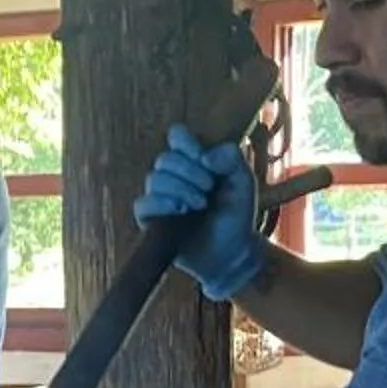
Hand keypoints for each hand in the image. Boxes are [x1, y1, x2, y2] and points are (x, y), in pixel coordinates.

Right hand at [133, 125, 262, 300]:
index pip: (177, 136)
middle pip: (165, 159)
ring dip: (180, 189)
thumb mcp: (243, 181)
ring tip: (200, 205)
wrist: (231, 251)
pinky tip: (180, 211)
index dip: (186, 143)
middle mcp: (172, 175)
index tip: (203, 158)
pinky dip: (161, 204)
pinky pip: (143, 204)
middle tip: (209, 188)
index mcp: (193, 160)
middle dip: (189, 171)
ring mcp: (159, 197)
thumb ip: (231, 159)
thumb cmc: (236, 214)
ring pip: (154, 179)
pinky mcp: (150, 219)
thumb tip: (205, 157)